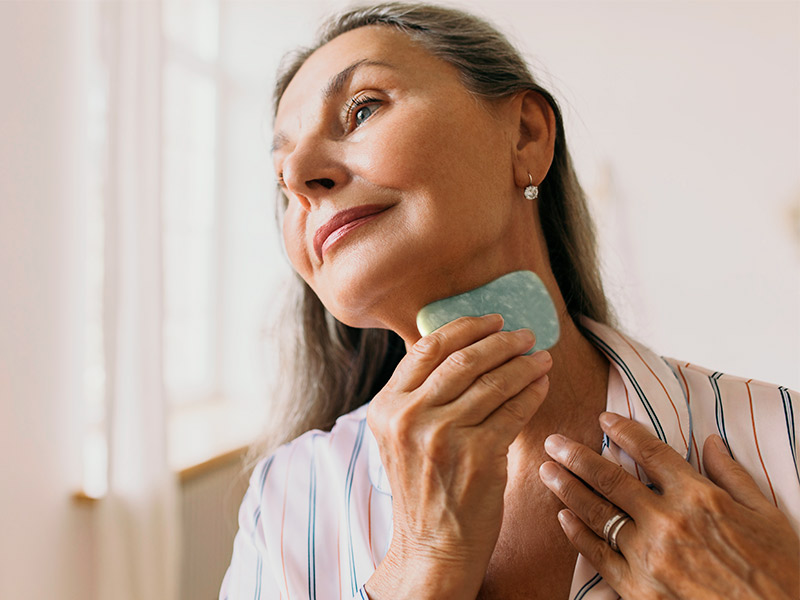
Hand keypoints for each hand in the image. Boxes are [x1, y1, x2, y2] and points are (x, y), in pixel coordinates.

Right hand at [364, 314, 552, 598]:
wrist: (431, 547)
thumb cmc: (423, 488)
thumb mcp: (401, 437)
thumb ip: (419, 395)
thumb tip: (462, 347)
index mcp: (386, 407)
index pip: (428, 348)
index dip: (466, 327)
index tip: (492, 320)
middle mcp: (409, 416)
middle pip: (464, 359)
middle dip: (501, 340)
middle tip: (525, 334)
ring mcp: (443, 435)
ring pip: (493, 382)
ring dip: (524, 364)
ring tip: (541, 356)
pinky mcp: (478, 455)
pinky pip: (513, 411)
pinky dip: (532, 393)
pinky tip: (542, 384)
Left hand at [539, 412, 799, 599]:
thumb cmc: (779, 575)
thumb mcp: (768, 517)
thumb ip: (734, 476)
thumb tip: (711, 442)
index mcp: (700, 498)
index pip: (652, 453)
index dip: (624, 431)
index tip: (603, 418)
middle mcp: (668, 522)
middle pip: (611, 478)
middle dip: (577, 456)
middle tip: (553, 441)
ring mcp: (650, 557)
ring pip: (597, 513)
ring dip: (567, 488)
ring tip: (547, 471)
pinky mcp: (638, 590)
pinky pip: (598, 555)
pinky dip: (578, 534)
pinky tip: (563, 517)